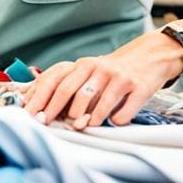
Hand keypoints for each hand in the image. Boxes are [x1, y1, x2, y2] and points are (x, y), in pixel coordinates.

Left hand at [22, 31, 182, 128]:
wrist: (149, 57)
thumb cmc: (111, 72)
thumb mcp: (89, 71)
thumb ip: (71, 85)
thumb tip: (43, 107)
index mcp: (83, 65)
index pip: (56, 80)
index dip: (42, 98)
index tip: (33, 114)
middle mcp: (99, 69)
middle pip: (72, 91)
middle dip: (57, 110)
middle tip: (50, 124)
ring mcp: (119, 78)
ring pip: (97, 103)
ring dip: (88, 119)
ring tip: (84, 126)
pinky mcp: (139, 88)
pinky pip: (124, 112)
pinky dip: (116, 121)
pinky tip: (113, 122)